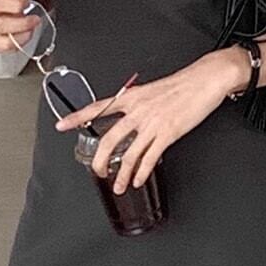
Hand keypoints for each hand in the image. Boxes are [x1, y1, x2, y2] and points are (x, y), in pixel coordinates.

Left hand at [54, 49, 249, 193]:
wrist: (204, 79)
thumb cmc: (181, 84)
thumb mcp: (151, 90)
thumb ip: (136, 104)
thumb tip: (128, 117)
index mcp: (131, 96)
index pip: (97, 107)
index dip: (77, 117)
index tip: (61, 125)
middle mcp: (137, 110)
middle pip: (109, 139)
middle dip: (99, 160)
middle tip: (97, 172)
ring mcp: (151, 123)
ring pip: (128, 155)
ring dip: (121, 175)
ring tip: (119, 186)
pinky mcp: (167, 134)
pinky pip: (149, 159)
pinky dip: (141, 173)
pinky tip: (138, 180)